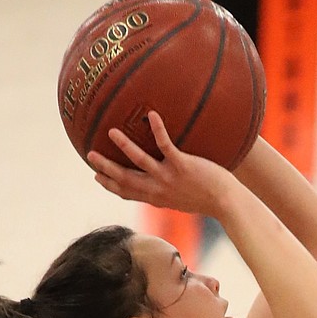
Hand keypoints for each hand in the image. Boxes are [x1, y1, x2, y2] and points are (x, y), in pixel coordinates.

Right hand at [88, 110, 230, 217]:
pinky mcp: (183, 166)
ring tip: (111, 132)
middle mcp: (159, 190)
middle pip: (126, 179)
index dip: (111, 185)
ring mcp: (170, 178)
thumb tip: (164, 179)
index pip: (128, 193)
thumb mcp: (183, 198)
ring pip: (141, 163)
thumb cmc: (208, 199)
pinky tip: (152, 115)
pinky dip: (158, 130)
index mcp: (157, 198)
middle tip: (90, 155)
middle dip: (107, 168)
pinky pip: (167, 146)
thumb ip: (170, 189)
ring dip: (125, 147)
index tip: (97, 177)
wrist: (226, 203)